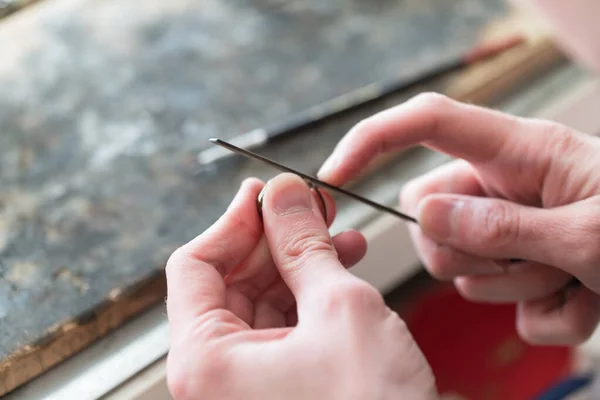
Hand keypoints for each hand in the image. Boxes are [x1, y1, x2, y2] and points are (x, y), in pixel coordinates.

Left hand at [165, 173, 436, 399]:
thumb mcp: (340, 310)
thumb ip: (303, 245)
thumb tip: (284, 194)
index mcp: (204, 362)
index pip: (193, 265)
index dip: (234, 221)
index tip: (270, 193)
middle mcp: (215, 377)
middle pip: (228, 281)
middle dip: (274, 238)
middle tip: (311, 207)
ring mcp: (247, 386)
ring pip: (260, 301)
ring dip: (298, 262)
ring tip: (339, 234)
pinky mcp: (279, 389)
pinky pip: (282, 327)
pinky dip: (309, 294)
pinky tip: (342, 268)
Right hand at [318, 92, 599, 345]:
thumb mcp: (591, 233)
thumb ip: (504, 225)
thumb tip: (426, 215)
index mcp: (519, 153)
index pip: (425, 122)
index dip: (372, 140)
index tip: (334, 176)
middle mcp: (507, 186)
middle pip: (431, 218)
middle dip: (468, 254)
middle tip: (531, 261)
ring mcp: (514, 228)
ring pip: (465, 268)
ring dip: (516, 288)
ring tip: (575, 280)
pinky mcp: (526, 263)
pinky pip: (504, 301)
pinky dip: (544, 315)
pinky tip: (584, 301)